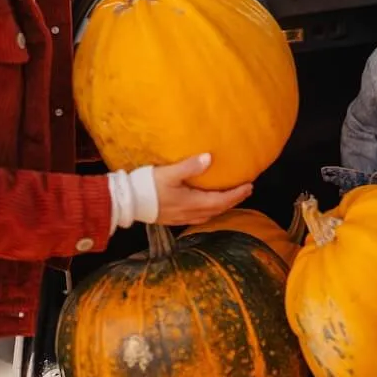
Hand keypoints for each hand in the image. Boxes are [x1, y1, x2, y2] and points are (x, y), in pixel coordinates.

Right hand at [108, 153, 253, 231]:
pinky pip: (198, 215)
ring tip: (229, 197)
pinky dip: (209, 210)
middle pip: (217, 209)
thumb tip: (209, 158)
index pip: (221, 201)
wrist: (126, 202)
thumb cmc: (147, 186)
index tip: (249, 186)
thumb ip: (190, 166)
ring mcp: (180, 218)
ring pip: (208, 214)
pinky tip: (206, 204)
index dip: (237, 194)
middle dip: (232, 201)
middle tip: (245, 191)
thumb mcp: (169, 173)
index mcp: (192, 203)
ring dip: (221, 206)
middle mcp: (189, 213)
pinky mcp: (173, 218)